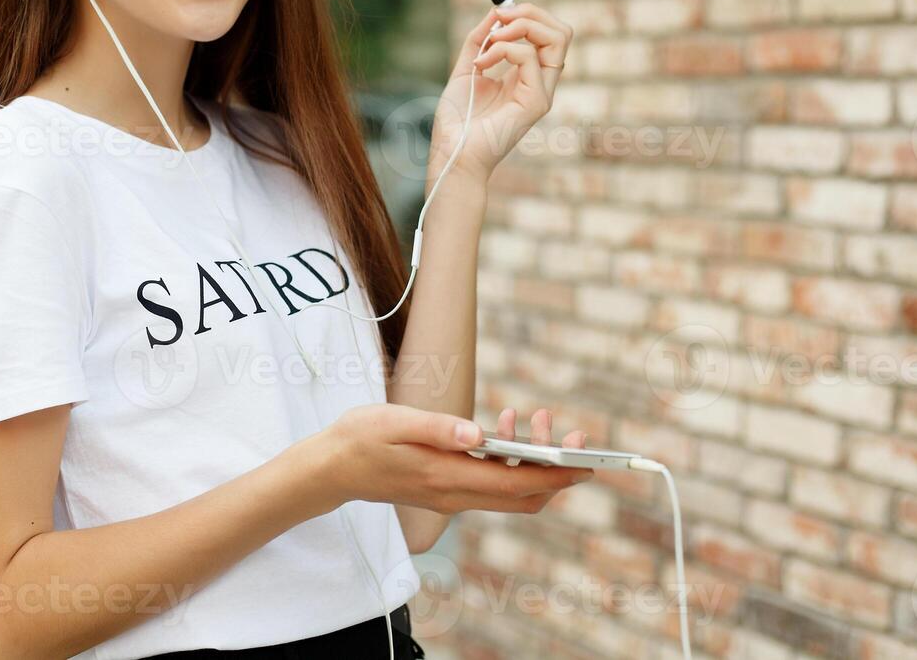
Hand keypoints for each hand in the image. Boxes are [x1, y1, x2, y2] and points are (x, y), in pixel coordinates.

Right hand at [317, 403, 592, 515]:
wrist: (331, 468)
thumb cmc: (359, 440)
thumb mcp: (395, 423)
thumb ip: (438, 429)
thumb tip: (480, 434)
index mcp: (446, 478)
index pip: (516, 486)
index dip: (556, 476)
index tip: (586, 462)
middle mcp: (454, 495)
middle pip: (522, 496)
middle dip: (554, 469)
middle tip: (567, 432)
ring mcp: (450, 496)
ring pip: (508, 491)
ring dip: (531, 462)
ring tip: (532, 419)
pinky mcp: (445, 489)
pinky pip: (489, 484)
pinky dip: (507, 462)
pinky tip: (501, 429)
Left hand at [428, 0, 572, 186]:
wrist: (451, 152)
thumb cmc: (457, 120)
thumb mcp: (467, 68)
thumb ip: (480, 40)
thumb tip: (497, 11)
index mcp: (526, 75)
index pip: (547, 33)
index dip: (526, 14)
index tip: (497, 13)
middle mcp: (540, 83)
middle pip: (561, 31)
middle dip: (530, 13)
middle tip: (500, 18)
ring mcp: (542, 93)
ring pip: (558, 38)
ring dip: (521, 26)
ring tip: (491, 40)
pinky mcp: (536, 102)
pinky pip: (530, 57)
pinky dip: (503, 50)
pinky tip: (481, 65)